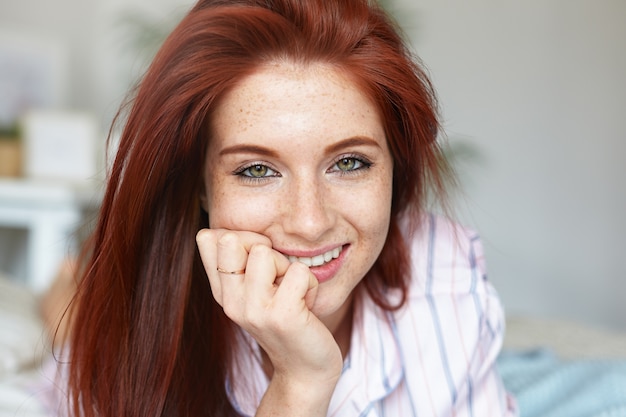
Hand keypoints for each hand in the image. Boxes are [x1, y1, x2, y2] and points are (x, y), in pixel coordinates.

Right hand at [196, 229, 342, 407]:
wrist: (305, 368)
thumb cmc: (287, 318)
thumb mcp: (256, 290)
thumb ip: (241, 262)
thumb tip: (231, 231)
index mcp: (222, 292)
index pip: (207, 238)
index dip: (240, 237)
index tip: (258, 262)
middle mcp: (230, 301)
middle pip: (231, 238)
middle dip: (263, 248)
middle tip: (278, 277)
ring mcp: (253, 310)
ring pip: (264, 252)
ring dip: (288, 267)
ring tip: (292, 292)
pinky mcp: (282, 316)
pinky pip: (298, 271)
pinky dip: (311, 284)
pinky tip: (306, 305)